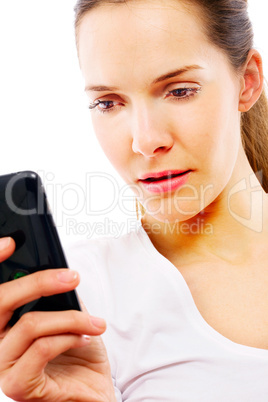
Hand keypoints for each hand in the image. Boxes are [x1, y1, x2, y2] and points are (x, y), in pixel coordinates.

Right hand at [0, 237, 115, 401]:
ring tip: (94, 323)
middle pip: (1, 300)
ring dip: (70, 318)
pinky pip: (41, 348)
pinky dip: (68, 337)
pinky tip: (84, 338)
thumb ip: (55, 296)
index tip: (11, 242)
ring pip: (30, 324)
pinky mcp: (18, 386)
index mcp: (5, 324)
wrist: (95, 391)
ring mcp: (3, 366)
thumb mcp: (67, 316)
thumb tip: (57, 271)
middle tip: (72, 277)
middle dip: (39, 282)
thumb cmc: (79, 354)